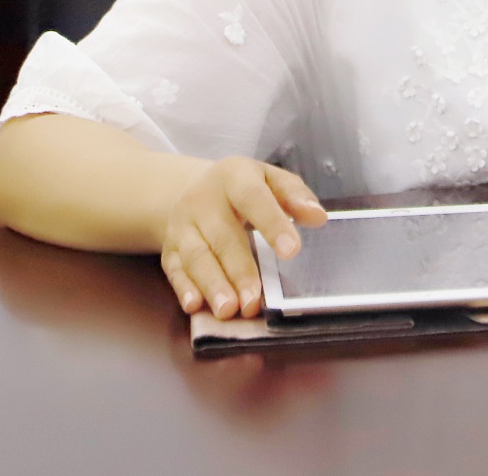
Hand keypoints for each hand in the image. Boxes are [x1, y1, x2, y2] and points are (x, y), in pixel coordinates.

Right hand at [159, 157, 326, 318]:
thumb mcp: (270, 180)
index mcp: (234, 177)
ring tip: (229, 310)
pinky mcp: (169, 248)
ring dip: (212, 285)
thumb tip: (318, 217)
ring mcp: (182, 225)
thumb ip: (295, 196)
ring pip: (196, 257)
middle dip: (239, 270)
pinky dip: (183, 288)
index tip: (292, 251)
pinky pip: (174, 270)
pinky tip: (195, 306)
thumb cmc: (243, 188)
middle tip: (254, 301)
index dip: (272, 224)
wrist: (195, 188)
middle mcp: (203, 200)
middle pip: (222, 237)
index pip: (254, 199)